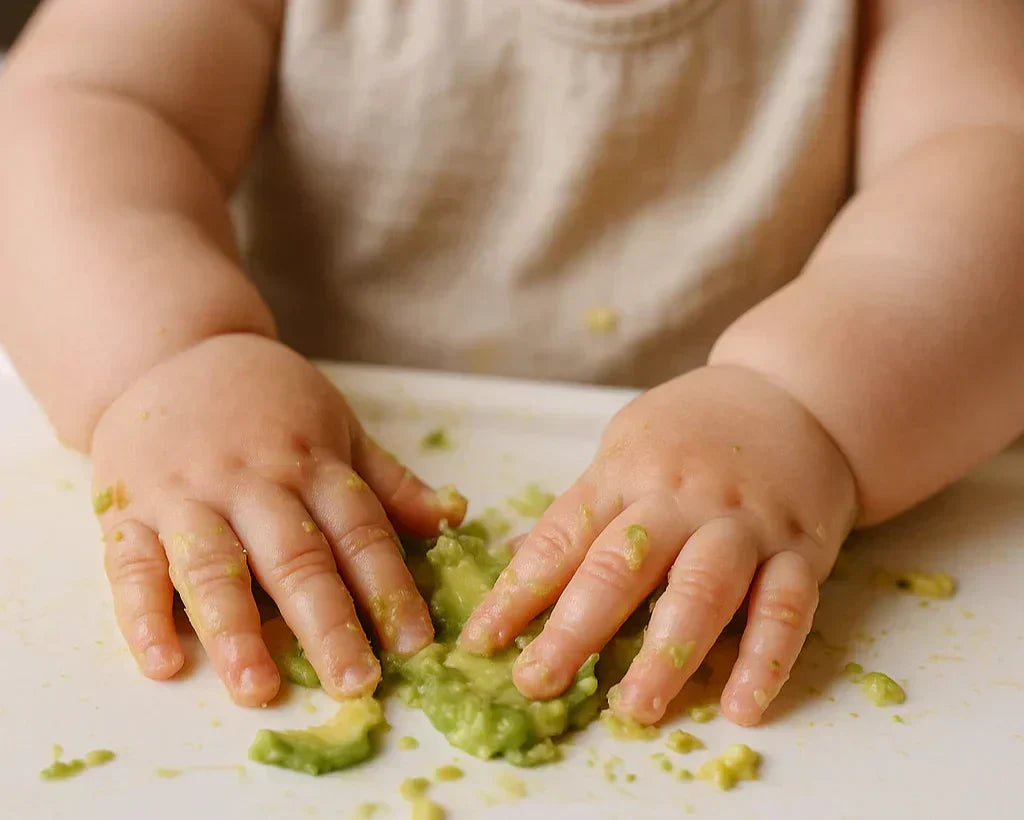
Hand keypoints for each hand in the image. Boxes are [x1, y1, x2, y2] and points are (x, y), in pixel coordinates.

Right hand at [92, 334, 464, 705]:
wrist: (167, 352)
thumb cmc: (266, 400)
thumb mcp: (336, 425)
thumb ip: (387, 480)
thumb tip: (454, 518)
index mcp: (309, 462)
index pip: (358, 532)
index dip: (388, 588)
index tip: (416, 643)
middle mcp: (251, 481)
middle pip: (294, 557)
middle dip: (327, 624)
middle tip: (354, 685)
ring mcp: (185, 495)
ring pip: (212, 566)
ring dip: (234, 630)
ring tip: (257, 688)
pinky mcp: (126, 510)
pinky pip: (132, 566)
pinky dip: (142, 616)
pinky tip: (162, 663)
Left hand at [460, 365, 856, 725]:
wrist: (796, 393)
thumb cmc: (695, 429)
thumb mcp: (627, 446)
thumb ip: (584, 509)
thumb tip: (517, 563)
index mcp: (627, 471)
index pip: (564, 536)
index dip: (519, 590)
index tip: (482, 640)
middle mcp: (682, 497)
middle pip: (622, 565)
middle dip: (574, 629)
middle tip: (535, 682)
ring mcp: (743, 524)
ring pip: (703, 590)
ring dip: (667, 654)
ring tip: (633, 708)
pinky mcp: (801, 549)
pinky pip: (785, 607)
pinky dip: (765, 660)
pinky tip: (742, 707)